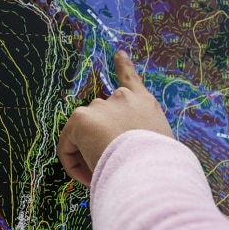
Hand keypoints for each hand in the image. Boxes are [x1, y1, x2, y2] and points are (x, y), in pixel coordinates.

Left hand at [57, 50, 172, 185]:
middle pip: (100, 116)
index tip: (118, 53)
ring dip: (88, 154)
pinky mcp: (81, 119)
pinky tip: (88, 176)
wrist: (148, 171)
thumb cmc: (158, 166)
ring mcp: (100, 105)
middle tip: (109, 167)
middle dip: (100, 139)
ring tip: (104, 175)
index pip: (131, 79)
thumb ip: (143, 139)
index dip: (123, 65)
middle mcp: (123, 98)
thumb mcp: (160, 147)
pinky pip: (68, 147)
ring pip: (84, 134)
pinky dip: (73, 164)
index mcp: (145, 103)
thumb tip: (125, 151)